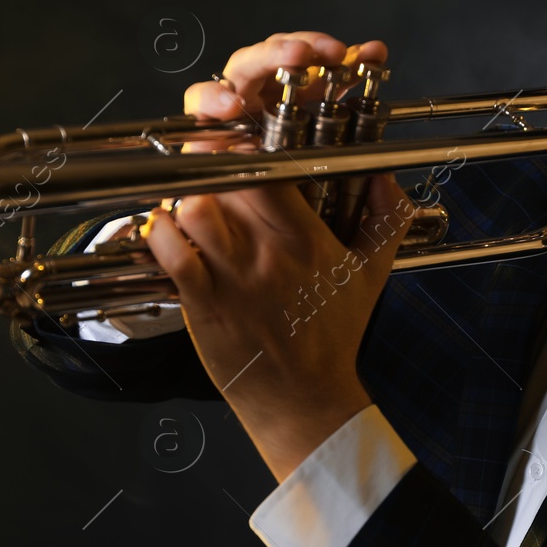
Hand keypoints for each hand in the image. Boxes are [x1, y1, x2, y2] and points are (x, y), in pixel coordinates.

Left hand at [141, 32, 408, 483]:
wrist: (306, 401)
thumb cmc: (333, 336)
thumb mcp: (372, 274)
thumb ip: (384, 219)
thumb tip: (385, 176)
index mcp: (307, 238)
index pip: (272, 167)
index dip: (250, 147)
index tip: (243, 144)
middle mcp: (268, 252)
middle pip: (227, 178)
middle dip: (213, 166)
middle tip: (209, 168)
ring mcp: (232, 276)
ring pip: (193, 205)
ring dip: (184, 198)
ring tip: (190, 203)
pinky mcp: (202, 303)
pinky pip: (169, 250)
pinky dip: (160, 234)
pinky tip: (167, 235)